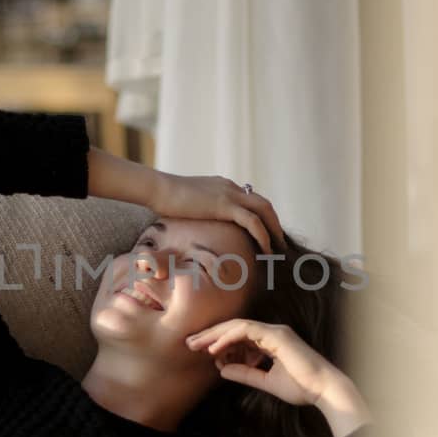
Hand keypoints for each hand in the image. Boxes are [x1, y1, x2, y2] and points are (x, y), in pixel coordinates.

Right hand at [150, 171, 283, 255]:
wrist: (158, 189)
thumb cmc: (165, 199)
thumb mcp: (187, 204)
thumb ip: (198, 210)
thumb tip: (196, 223)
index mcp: (223, 186)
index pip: (250, 200)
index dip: (261, 217)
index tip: (266, 234)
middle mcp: (231, 187)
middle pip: (263, 204)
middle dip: (274, 223)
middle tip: (280, 243)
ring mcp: (229, 194)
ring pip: (264, 210)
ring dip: (274, 230)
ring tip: (279, 248)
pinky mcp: (225, 205)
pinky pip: (252, 221)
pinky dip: (263, 235)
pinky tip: (266, 249)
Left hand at [185, 319, 341, 406]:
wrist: (324, 390)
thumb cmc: (301, 387)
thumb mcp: (266, 381)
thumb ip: (245, 373)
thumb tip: (222, 369)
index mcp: (271, 341)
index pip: (239, 336)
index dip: (218, 342)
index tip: (201, 352)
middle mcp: (272, 333)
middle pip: (234, 328)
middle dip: (210, 335)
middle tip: (190, 343)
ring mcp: (274, 332)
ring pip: (237, 326)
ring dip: (215, 335)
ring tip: (197, 345)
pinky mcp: (277, 335)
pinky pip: (245, 331)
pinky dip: (228, 339)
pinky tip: (214, 349)